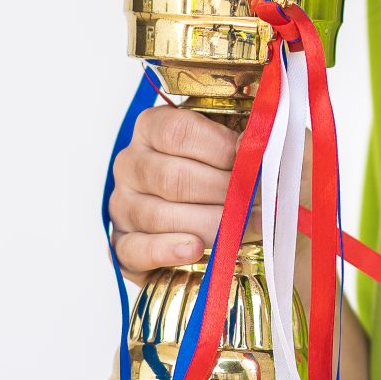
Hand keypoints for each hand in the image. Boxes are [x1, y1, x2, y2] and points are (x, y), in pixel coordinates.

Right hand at [107, 104, 241, 280]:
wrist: (204, 221)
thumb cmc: (222, 175)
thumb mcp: (236, 149)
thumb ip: (246, 143)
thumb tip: (254, 144)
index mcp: (152, 128)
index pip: (178, 131)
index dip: (221, 148)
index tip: (254, 164)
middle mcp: (131, 163)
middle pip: (172, 177)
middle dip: (223, 193)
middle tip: (259, 204)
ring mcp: (122, 205)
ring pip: (160, 215)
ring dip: (210, 225)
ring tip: (244, 229)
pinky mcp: (121, 244)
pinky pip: (137, 249)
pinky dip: (167, 250)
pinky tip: (194, 250)